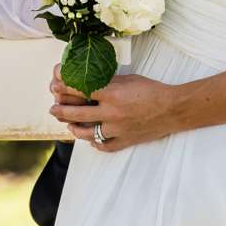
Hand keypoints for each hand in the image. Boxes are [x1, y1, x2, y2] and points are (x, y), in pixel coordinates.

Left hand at [48, 68, 175, 152]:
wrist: (172, 109)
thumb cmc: (151, 90)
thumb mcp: (128, 79)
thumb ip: (108, 82)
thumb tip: (89, 81)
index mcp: (112, 94)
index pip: (79, 90)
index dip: (63, 88)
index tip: (55, 86)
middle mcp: (111, 113)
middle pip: (76, 114)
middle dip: (60, 111)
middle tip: (53, 109)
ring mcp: (117, 130)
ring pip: (86, 133)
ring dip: (74, 129)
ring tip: (68, 125)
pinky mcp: (124, 141)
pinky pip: (104, 146)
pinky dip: (95, 143)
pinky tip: (90, 140)